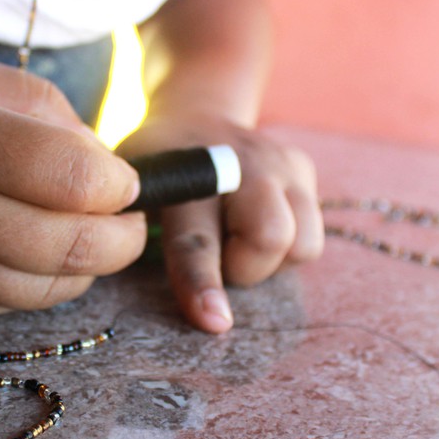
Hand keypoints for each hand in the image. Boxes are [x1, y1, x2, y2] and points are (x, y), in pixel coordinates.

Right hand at [0, 44, 145, 313]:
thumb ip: (45, 110)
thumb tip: (107, 166)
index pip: (73, 179)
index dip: (121, 185)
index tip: (125, 180)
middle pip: (68, 248)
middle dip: (124, 240)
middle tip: (133, 223)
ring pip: (42, 290)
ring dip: (88, 269)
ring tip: (94, 240)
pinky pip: (4, 306)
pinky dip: (42, 287)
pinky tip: (47, 260)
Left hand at [119, 121, 323, 332]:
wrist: (195, 116)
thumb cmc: (158, 169)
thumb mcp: (134, 186)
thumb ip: (127, 225)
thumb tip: (126, 268)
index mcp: (184, 175)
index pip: (195, 239)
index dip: (203, 284)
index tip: (215, 322)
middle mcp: (238, 164)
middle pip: (270, 238)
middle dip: (245, 270)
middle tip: (221, 256)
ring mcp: (277, 161)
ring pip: (300, 245)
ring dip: (268, 263)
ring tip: (238, 240)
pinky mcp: (303, 167)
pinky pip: (312, 239)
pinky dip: (288, 250)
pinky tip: (258, 228)